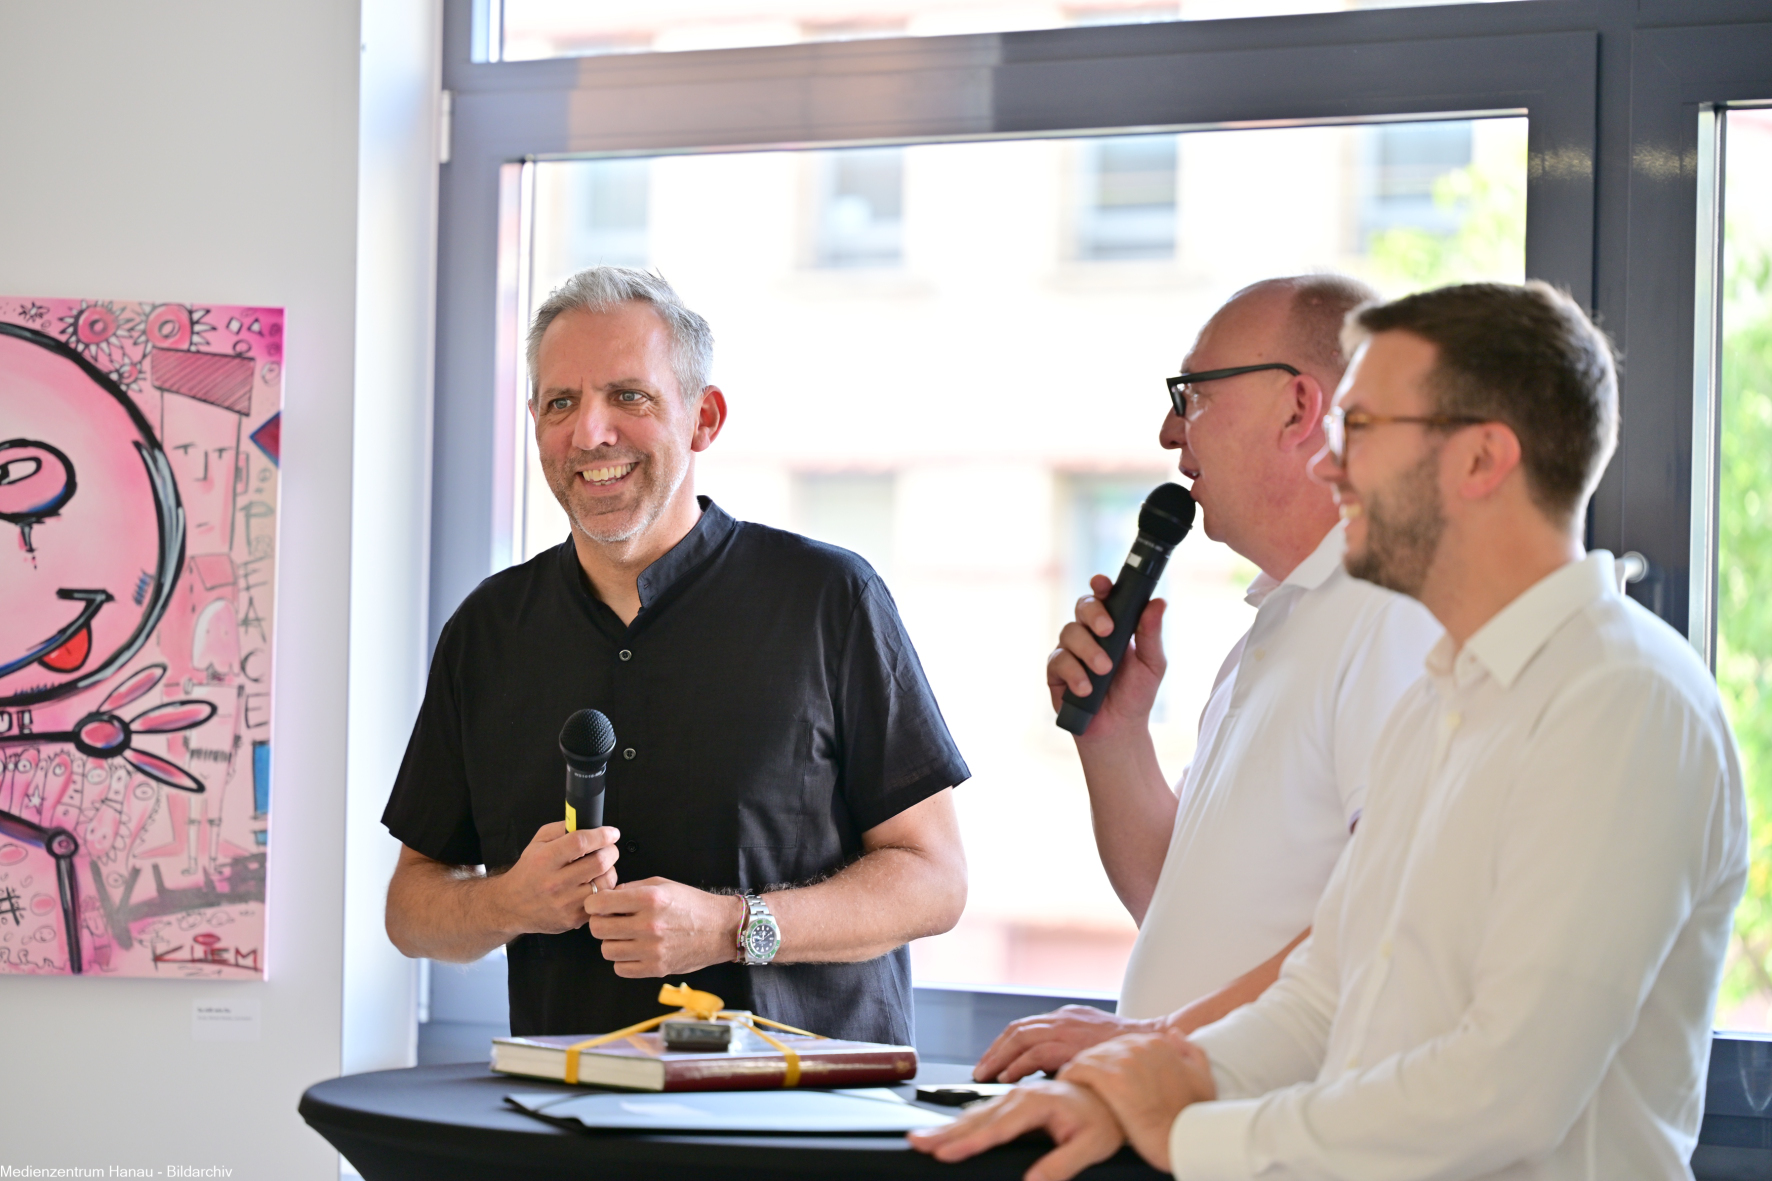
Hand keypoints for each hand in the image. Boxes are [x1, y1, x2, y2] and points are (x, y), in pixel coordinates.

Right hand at [490, 821, 619, 936]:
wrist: (511, 905)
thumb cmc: (528, 872)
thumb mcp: (537, 843)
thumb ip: (561, 828)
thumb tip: (586, 821)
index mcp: (545, 859)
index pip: (581, 842)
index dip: (602, 835)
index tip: (612, 833)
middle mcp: (554, 882)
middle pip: (599, 862)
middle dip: (611, 851)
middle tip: (609, 849)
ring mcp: (565, 903)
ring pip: (605, 882)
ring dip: (610, 872)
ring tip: (601, 869)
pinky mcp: (573, 918)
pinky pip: (601, 901)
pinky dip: (604, 891)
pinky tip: (595, 885)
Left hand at [586, 877, 745, 976]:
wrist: (720, 928)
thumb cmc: (692, 904)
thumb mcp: (662, 885)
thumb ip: (632, 889)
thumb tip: (605, 896)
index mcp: (649, 899)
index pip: (600, 903)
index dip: (594, 903)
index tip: (598, 904)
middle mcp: (649, 924)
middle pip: (598, 929)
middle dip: (600, 923)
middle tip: (610, 920)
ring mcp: (652, 949)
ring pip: (607, 950)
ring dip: (612, 942)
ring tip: (624, 936)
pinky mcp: (656, 968)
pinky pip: (621, 969)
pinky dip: (623, 960)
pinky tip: (634, 950)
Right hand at [907, 1079, 1123, 1180]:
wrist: (1112, 1095)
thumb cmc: (1105, 1119)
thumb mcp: (1091, 1146)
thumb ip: (1060, 1164)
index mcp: (1037, 1103)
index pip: (996, 1129)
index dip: (968, 1144)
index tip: (943, 1153)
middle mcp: (1022, 1097)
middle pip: (976, 1119)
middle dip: (944, 1132)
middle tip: (916, 1141)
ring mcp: (1017, 1097)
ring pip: (975, 1114)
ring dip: (948, 1127)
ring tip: (922, 1137)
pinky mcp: (1016, 1103)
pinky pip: (983, 1113)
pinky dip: (962, 1123)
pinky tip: (949, 1131)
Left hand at [973, 1005, 1152, 1082]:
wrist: (1154, 1044)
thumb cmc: (1126, 1051)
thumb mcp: (1094, 1042)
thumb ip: (1072, 1048)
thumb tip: (1051, 1067)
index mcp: (1068, 1016)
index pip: (1027, 1026)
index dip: (1006, 1044)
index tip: (994, 1059)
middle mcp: (1064, 1018)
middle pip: (1017, 1030)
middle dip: (995, 1050)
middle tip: (981, 1068)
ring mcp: (1067, 1028)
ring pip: (1020, 1038)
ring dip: (999, 1058)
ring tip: (987, 1074)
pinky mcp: (1071, 1044)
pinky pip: (1034, 1054)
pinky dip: (1017, 1066)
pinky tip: (1008, 1078)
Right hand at [1046, 577, 1166, 737]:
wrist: (1119, 729)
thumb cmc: (1136, 694)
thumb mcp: (1152, 664)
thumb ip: (1151, 634)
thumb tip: (1159, 602)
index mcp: (1114, 625)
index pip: (1104, 597)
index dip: (1101, 586)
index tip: (1102, 584)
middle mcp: (1089, 633)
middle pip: (1082, 606)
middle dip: (1094, 614)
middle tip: (1108, 630)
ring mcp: (1071, 651)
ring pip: (1070, 632)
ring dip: (1088, 650)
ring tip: (1104, 670)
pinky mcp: (1057, 672)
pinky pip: (1058, 660)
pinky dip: (1074, 673)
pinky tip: (1087, 688)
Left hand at [1057, 1031, 1216, 1172]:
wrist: (1180, 1140)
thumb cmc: (1190, 1116)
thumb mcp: (1203, 1079)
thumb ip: (1191, 1051)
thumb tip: (1174, 1034)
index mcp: (1159, 1043)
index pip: (1122, 1045)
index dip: (1112, 1063)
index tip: (1107, 1079)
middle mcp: (1140, 1046)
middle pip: (1103, 1050)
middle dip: (1095, 1067)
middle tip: (1087, 1086)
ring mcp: (1124, 1060)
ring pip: (1087, 1057)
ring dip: (1080, 1073)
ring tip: (1075, 1088)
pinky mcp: (1109, 1077)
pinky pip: (1077, 1069)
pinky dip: (1070, 1077)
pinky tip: (1068, 1088)